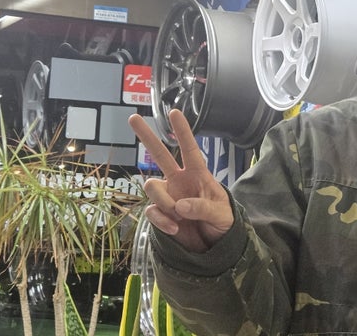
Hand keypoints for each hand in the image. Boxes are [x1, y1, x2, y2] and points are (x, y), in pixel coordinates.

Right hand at [129, 109, 233, 252]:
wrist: (214, 245)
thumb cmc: (223, 221)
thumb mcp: (221, 213)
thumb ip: (202, 207)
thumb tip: (180, 205)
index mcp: (198, 174)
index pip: (190, 149)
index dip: (182, 131)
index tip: (174, 112)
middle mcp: (179, 181)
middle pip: (160, 155)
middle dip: (147, 137)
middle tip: (133, 118)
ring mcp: (168, 196)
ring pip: (151, 186)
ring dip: (163, 200)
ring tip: (180, 215)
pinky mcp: (161, 214)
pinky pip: (151, 211)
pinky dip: (161, 221)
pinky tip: (174, 229)